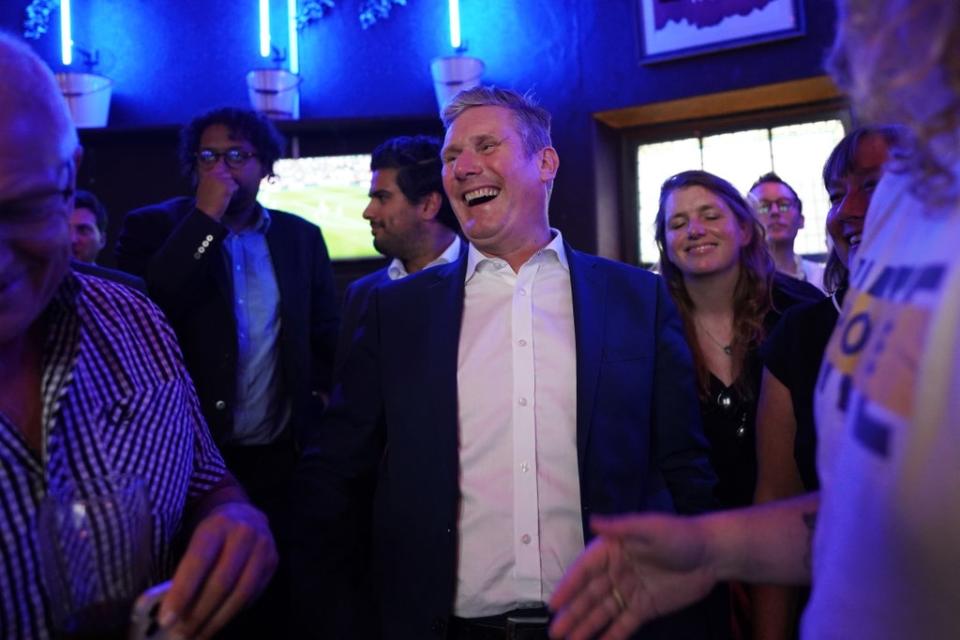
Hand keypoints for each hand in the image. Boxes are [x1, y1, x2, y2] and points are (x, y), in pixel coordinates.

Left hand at [158, 502, 277, 638]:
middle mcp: (244, 533)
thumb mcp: (193, 540)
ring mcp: (263, 547)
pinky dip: (232, 613)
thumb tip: (170, 611)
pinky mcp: (273, 562)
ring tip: (198, 636)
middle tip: (181, 635)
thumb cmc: (210, 535)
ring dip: (217, 620)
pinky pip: (253, 595)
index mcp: (217, 524)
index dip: (182, 592)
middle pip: (221, 582)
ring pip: (241, 593)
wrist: (245, 516)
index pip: (198, 561)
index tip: (166, 619)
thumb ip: (185, 571)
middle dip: (199, 613)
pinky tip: (217, 622)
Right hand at [195, 165, 236, 220]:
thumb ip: (211, 177)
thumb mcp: (204, 185)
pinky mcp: (226, 186)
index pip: (220, 163)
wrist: (205, 210)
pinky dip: (233, 192)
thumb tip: (219, 171)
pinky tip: (225, 197)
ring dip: (230, 187)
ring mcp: (220, 179)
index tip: (224, 164)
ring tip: (222, 194)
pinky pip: (235, 186)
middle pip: (228, 172)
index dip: (223, 164)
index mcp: (208, 173)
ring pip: (232, 180)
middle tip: (222, 190)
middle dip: (228, 180)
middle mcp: (214, 174)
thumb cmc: (205, 201)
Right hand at [549, 514, 717, 639]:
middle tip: (555, 632)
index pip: (585, 570)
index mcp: (612, 550)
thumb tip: (593, 520)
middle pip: (589, 595)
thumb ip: (621, 528)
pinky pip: (624, 624)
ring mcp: (629, 591)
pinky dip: (610, 635)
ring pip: (603, 612)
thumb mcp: (650, 528)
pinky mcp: (644, 607)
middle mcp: (616, 571)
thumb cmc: (680, 535)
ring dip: (585, 626)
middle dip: (572, 613)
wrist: (712, 555)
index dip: (568, 586)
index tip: (554, 604)